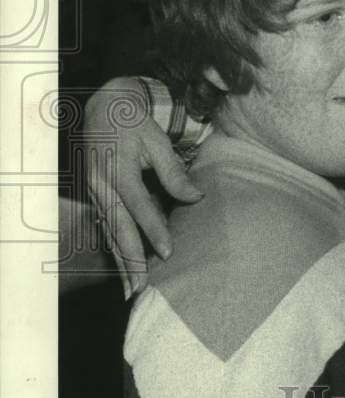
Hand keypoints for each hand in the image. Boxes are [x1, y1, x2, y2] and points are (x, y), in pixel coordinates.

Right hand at [84, 77, 201, 290]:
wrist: (100, 107)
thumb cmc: (132, 123)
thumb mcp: (156, 140)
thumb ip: (173, 170)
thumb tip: (197, 196)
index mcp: (118, 169)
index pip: (138, 206)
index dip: (153, 230)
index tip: (167, 252)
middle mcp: (102, 185)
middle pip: (117, 228)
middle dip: (130, 260)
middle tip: (141, 288)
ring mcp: (95, 193)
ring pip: (109, 234)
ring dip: (120, 263)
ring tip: (131, 290)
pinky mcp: (96, 197)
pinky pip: (106, 228)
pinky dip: (114, 250)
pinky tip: (124, 270)